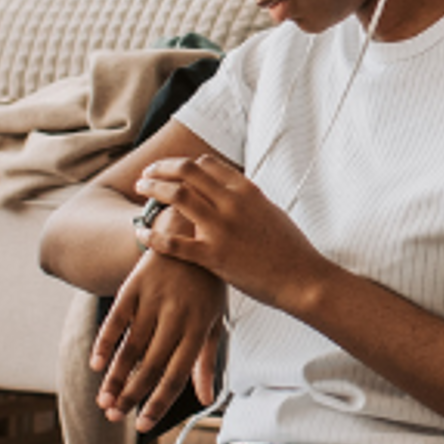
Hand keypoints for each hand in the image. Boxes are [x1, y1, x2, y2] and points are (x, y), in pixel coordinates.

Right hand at [92, 248, 227, 425]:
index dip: (158, 403)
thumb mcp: (214, 319)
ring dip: (114, 377)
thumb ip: (207, 361)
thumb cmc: (206, 284)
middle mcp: (177, 315)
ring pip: (131, 346)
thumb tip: (206, 400)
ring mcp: (154, 300)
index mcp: (199, 328)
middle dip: (131, 395)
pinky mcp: (135, 285)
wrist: (193, 232)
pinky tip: (96, 364)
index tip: (142, 425)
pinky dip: (104, 342)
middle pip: (151, 365)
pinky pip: (116, 319)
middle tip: (115, 417)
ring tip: (103, 401)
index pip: (176, 375)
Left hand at [134, 154, 330, 317]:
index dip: (183, 165)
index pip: (206, 164)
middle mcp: (232, 202)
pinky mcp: (213, 256)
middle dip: (161, 168)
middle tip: (147, 174)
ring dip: (153, 189)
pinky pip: (174, 242)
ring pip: (177, 196)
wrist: (302, 278)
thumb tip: (233, 192)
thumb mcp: (271, 212)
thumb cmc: (290, 249)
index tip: (171, 170)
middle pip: (186, 171)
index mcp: (246, 190)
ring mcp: (221, 228)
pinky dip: (152, 235)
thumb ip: (247, 200)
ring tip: (141, 190)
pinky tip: (140, 232)